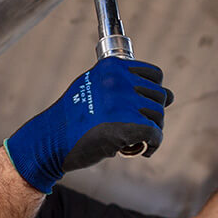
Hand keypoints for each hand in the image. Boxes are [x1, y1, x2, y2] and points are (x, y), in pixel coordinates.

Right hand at [4, 57, 173, 193]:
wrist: (49, 140)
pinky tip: (141, 151)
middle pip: (160, 97)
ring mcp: (125, 103)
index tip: (144, 106)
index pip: (155, 75)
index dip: (154, 92)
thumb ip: (122, 86)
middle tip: (138, 127)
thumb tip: (168, 94)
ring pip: (158, 117)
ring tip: (135, 140)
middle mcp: (120, 81)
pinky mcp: (129, 126)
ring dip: (152, 130)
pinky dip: (152, 145)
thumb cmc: (70, 118)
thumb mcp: (91, 88)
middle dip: (153, 114)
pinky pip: (155, 134)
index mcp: (112, 67)